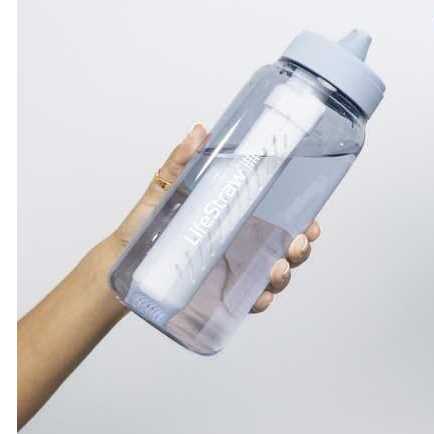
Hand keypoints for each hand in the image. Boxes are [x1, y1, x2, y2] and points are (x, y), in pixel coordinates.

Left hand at [110, 123, 320, 313]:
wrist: (120, 262)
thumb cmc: (145, 225)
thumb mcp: (164, 189)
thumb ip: (181, 162)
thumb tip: (198, 131)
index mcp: (240, 218)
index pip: (284, 218)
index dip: (305, 221)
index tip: (312, 221)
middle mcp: (244, 245)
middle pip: (288, 249)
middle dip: (302, 249)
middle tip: (298, 243)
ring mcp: (234, 272)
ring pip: (274, 276)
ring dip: (285, 275)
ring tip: (277, 269)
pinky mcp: (219, 296)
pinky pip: (247, 302)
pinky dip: (259, 301)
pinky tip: (260, 298)